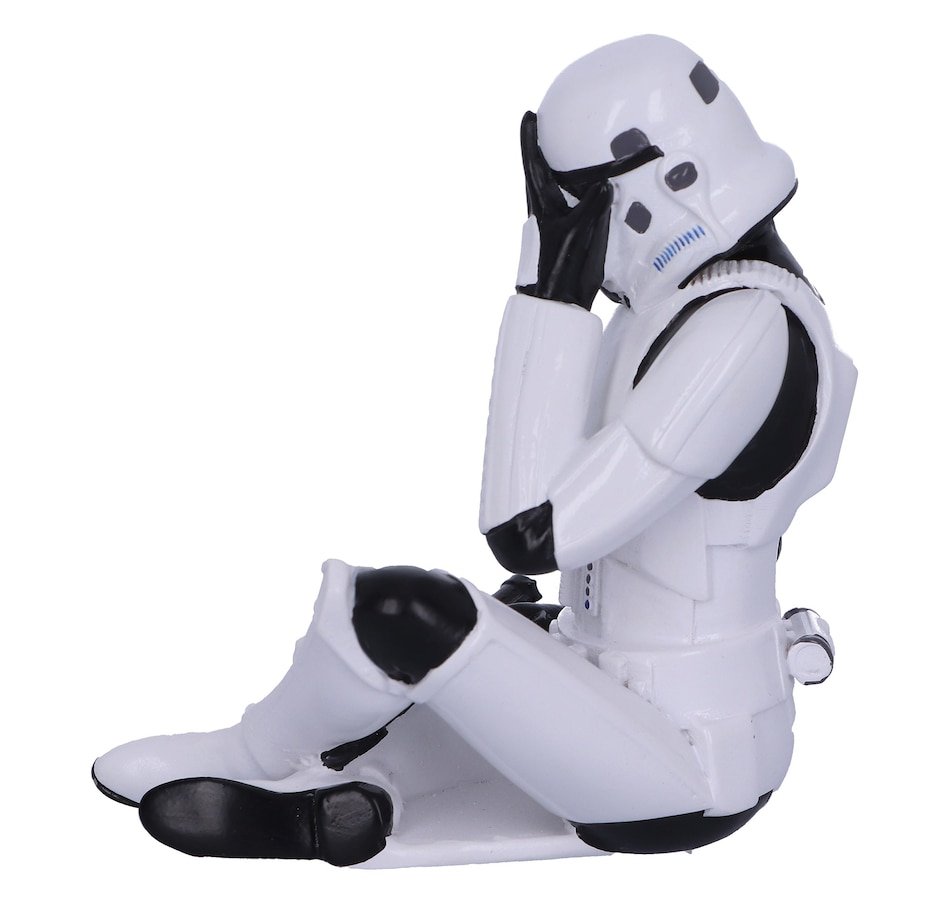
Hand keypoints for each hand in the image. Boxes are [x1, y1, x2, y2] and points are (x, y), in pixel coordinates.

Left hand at [517, 111, 611, 310]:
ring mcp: (551, 224)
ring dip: (560, 173)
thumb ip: (593, 203)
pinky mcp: (561, 236)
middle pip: (540, 173)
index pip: (533, 162)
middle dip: (545, 151)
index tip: (528, 115)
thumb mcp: (581, 228)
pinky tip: (590, 195)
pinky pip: (569, 207)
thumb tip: (603, 183)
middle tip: (549, 130)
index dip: (529, 138)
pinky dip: (575, 194)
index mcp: (541, 203)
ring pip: (554, 191)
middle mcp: (542, 210)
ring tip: (572, 157)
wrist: (557, 302)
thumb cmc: (562, 265)